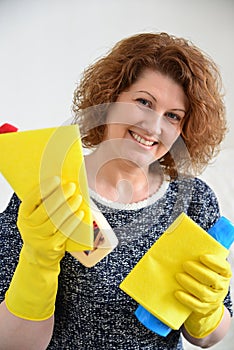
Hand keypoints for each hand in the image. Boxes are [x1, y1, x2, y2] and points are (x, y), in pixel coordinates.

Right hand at [5, 176, 83, 320]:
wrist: (38, 255)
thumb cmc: (40, 229)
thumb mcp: (35, 216)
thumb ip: (43, 203)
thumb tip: (62, 184)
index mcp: (23, 215)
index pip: (32, 199)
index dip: (45, 188)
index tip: (57, 179)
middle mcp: (28, 227)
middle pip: (45, 209)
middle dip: (60, 196)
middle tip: (71, 187)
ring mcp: (39, 238)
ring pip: (55, 221)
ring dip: (68, 208)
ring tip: (77, 198)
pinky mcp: (50, 247)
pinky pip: (63, 233)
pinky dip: (73, 222)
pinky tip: (80, 214)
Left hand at [175, 254, 231, 337]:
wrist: (206, 300)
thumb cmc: (204, 277)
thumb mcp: (208, 268)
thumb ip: (201, 259)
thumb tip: (182, 247)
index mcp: (224, 274)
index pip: (223, 268)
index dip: (214, 262)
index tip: (202, 256)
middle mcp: (222, 287)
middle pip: (212, 279)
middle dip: (198, 271)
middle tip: (185, 264)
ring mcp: (214, 299)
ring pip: (203, 292)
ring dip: (190, 284)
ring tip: (178, 276)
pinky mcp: (204, 309)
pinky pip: (196, 305)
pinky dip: (186, 299)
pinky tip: (177, 293)